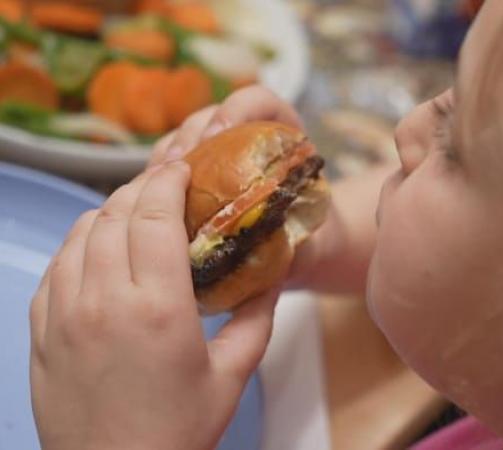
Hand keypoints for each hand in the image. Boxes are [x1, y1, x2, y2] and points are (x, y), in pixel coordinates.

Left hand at [30, 163, 278, 449]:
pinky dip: (79, 243)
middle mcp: (104, 302)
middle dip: (141, 187)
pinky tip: (99, 248)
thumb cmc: (176, 431)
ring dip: (110, 211)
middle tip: (164, 185)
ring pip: (81, 234)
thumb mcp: (232, 375)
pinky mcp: (41, 331)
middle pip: (115, 214)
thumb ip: (257, 318)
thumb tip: (271, 276)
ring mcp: (64, 315)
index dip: (167, 181)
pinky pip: (55, 266)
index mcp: (158, 309)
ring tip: (135, 212)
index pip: (153, 216)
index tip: (181, 169)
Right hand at [147, 85, 349, 291]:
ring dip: (167, 157)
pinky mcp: (192, 179)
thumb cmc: (313, 238)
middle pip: (210, 117)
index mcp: (281, 137)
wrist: (303, 254)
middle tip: (178, 163)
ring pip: (181, 140)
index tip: (219, 132)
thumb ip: (299, 232)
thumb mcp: (316, 236)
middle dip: (190, 135)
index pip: (259, 101)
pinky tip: (148, 200)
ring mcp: (214, 156)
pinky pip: (166, 171)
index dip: (238, 108)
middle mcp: (244, 138)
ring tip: (156, 182)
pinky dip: (155, 182)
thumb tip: (268, 232)